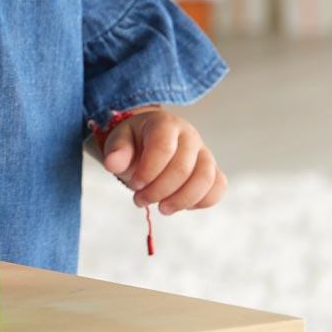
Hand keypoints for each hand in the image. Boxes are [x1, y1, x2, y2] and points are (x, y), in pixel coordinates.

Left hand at [101, 108, 226, 214]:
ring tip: (162, 208)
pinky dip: (203, 201)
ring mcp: (204, 152)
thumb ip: (116, 150)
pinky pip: (219, 186)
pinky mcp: (213, 169)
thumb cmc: (135, 142)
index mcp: (165, 123)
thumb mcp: (120, 140)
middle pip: (182, 168)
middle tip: (140, 200)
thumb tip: (112, 164)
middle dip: (159, 190)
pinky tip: (181, 206)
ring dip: (182, 200)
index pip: (163, 148)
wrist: (150, 143)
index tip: (135, 185)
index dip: (148, 171)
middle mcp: (189, 135)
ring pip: (205, 179)